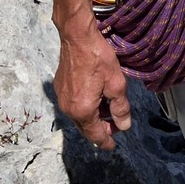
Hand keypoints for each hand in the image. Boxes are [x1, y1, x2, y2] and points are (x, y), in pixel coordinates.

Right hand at [53, 22, 131, 148]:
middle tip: (116, 125)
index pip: (95, 135)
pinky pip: (74, 105)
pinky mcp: (60, 88)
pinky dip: (86, 106)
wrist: (77, 37)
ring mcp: (62, 98)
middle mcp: (68, 108)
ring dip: (94, 116)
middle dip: (101, 129)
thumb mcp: (116, 84)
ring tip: (108, 108)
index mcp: (82, 110)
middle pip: (86, 127)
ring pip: (80, 116)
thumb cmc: (98, 57)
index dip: (106, 141)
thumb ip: (120, 108)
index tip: (113, 146)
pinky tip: (96, 97)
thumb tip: (124, 126)